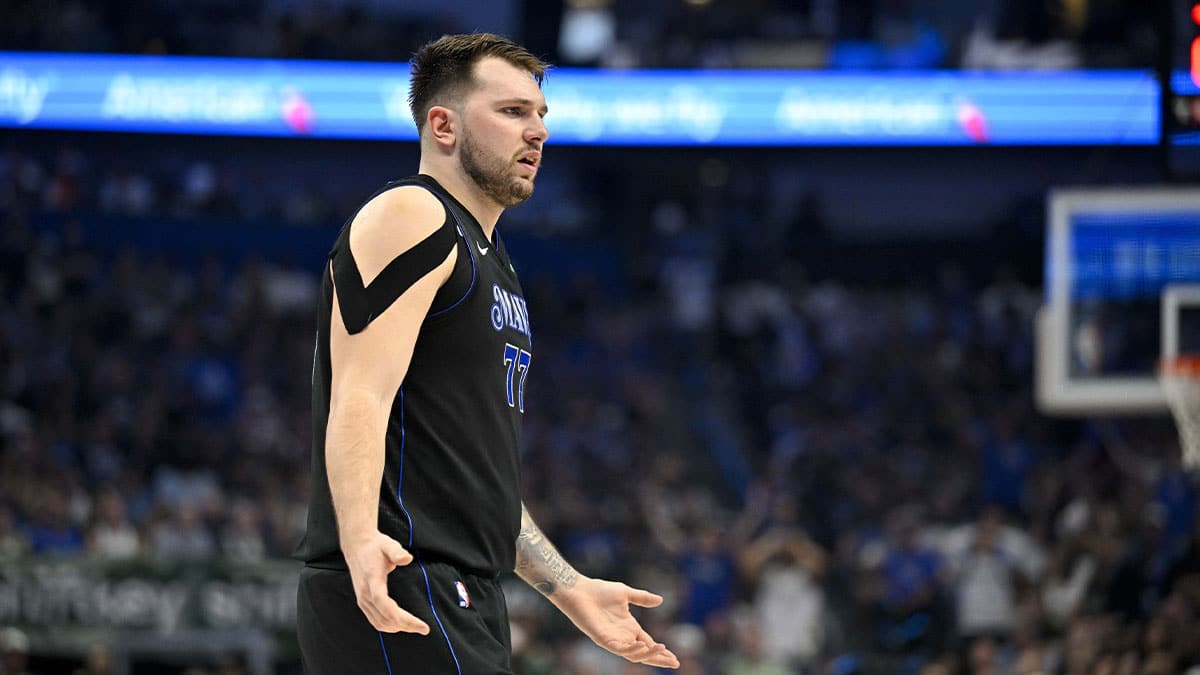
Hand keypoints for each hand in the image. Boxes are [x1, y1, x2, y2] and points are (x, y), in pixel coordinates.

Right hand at [344, 531, 429, 634]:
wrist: (357, 547)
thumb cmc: (376, 546)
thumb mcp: (388, 544)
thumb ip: (397, 552)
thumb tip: (408, 558)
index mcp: (372, 581)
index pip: (386, 605)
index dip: (404, 618)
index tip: (422, 625)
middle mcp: (365, 595)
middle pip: (386, 619)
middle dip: (406, 626)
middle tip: (424, 629)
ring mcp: (363, 600)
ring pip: (380, 623)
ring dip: (398, 628)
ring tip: (415, 628)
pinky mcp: (363, 602)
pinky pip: (375, 621)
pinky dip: (389, 626)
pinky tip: (401, 625)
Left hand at [554, 578, 679, 668]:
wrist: (580, 589)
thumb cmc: (599, 591)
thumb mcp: (626, 593)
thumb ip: (642, 598)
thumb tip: (661, 601)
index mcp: (629, 627)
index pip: (648, 643)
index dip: (661, 651)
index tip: (675, 658)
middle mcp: (622, 636)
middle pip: (644, 653)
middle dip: (658, 659)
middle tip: (674, 663)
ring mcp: (612, 639)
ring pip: (633, 654)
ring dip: (647, 654)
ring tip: (661, 649)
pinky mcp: (602, 638)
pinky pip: (618, 649)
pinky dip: (631, 650)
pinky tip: (641, 646)